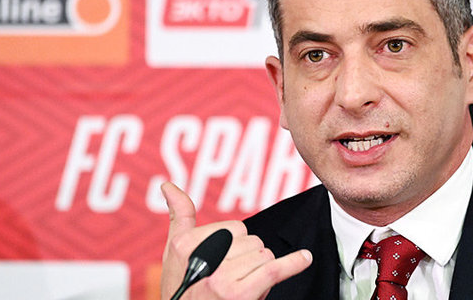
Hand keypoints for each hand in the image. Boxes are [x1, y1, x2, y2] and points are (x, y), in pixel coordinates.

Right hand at [160, 182, 312, 299]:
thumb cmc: (183, 289)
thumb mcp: (174, 253)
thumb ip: (179, 216)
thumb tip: (168, 184)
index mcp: (184, 244)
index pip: (234, 227)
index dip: (236, 245)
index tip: (223, 263)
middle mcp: (202, 258)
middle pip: (251, 241)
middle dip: (249, 260)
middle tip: (231, 281)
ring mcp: (220, 277)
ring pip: (263, 255)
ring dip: (259, 272)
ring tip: (240, 290)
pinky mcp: (238, 294)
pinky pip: (273, 269)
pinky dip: (293, 263)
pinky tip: (305, 258)